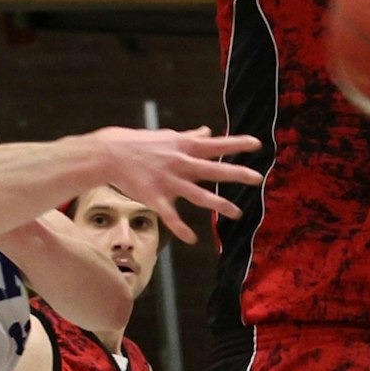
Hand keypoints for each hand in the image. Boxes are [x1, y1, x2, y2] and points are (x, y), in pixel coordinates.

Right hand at [92, 127, 263, 243]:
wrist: (110, 154)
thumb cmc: (140, 143)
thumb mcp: (168, 136)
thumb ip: (190, 137)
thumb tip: (208, 131)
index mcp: (185, 147)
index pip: (216, 145)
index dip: (237, 144)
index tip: (257, 144)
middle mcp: (181, 164)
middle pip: (214, 170)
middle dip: (237, 174)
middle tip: (258, 178)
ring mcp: (169, 182)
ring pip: (199, 196)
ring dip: (219, 205)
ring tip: (238, 214)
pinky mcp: (155, 198)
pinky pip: (171, 216)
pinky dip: (180, 229)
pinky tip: (191, 239)